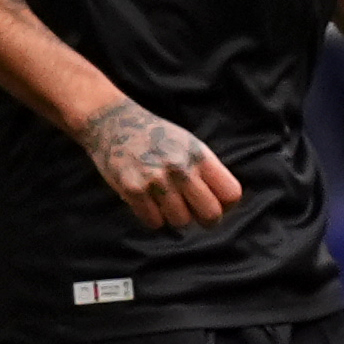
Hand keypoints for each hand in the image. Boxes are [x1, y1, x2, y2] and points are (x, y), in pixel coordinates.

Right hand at [75, 97, 241, 228]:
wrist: (112, 121)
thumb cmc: (155, 136)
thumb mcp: (189, 144)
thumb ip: (206, 171)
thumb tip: (224, 204)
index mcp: (199, 155)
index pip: (231, 194)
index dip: (227, 206)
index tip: (218, 206)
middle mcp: (181, 167)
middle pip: (211, 214)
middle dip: (205, 220)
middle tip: (194, 214)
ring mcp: (156, 179)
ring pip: (181, 222)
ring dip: (175, 218)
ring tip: (166, 203)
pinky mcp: (133, 189)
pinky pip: (153, 222)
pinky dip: (152, 218)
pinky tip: (148, 203)